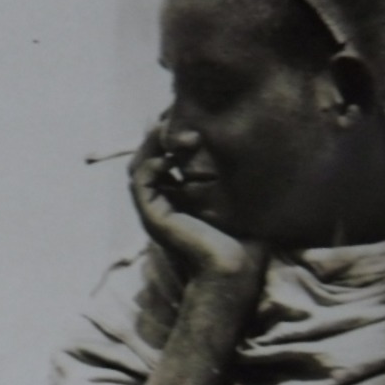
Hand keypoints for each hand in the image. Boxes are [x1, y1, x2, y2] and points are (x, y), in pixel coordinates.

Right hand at [128, 122, 267, 293]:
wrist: (236, 270)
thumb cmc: (244, 239)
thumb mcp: (238, 197)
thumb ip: (230, 175)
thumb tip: (244, 145)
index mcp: (178, 200)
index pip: (163, 159)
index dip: (169, 136)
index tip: (188, 120)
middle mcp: (162, 204)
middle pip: (147, 158)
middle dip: (158, 134)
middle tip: (172, 114)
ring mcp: (154, 211)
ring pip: (140, 167)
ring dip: (153, 144)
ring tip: (171, 129)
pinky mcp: (153, 217)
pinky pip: (140, 183)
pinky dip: (151, 164)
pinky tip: (170, 155)